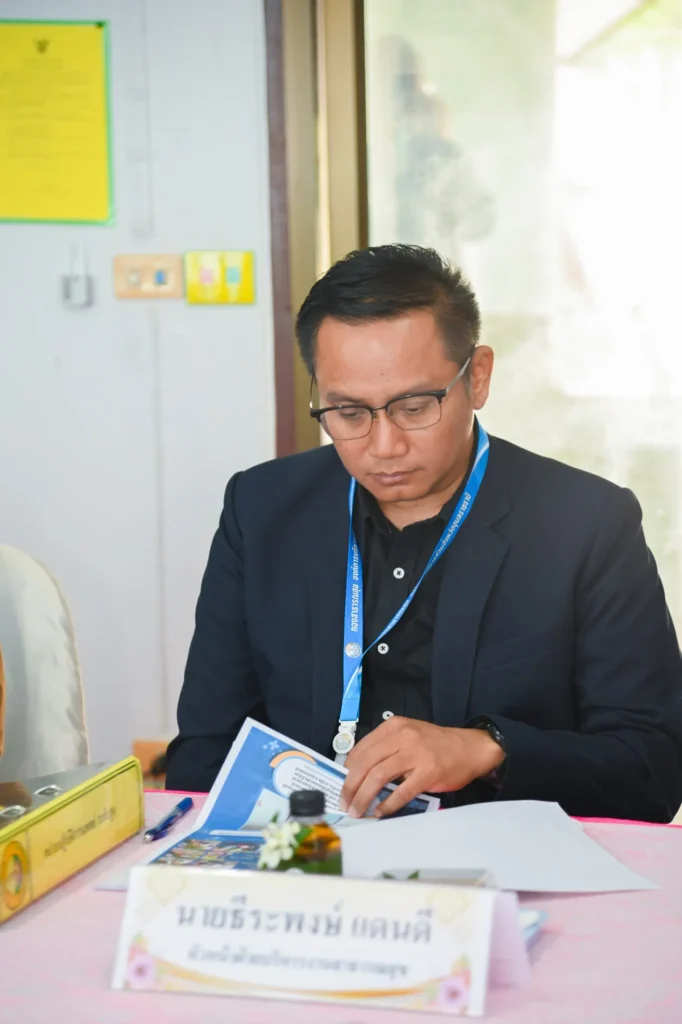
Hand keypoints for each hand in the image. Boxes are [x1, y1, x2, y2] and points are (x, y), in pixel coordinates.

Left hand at [339, 717, 504, 818]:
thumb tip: (359, 773)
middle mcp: (402, 737)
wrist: (471, 747)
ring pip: (377, 777)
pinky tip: (380, 813)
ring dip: (363, 798)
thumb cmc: (436, 744)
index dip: (347, 771)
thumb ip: (386, 747)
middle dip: (350, 787)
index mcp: (394, 727)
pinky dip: (386, 805)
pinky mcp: (427, 773)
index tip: (342, 786)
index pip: (361, 749)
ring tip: (357, 811)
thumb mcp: (408, 734)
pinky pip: (400, 792)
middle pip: (365, 764)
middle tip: (344, 804)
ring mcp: (415, 755)